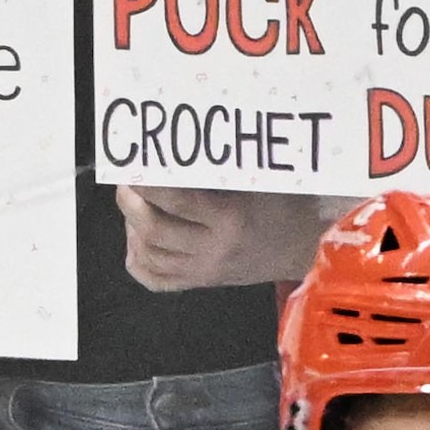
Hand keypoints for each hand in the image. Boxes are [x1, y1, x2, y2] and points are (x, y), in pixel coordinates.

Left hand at [116, 185, 336, 292]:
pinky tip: (137, 239)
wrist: (303, 248)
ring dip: (131, 228)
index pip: (176, 200)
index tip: (134, 164)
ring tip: (132, 205)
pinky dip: (137, 259)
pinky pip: (155, 280)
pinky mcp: (200, 284)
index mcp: (229, 218)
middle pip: (154, 230)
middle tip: (126, 184)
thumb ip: (220, 167)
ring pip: (149, 255)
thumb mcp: (258, 180)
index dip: (148, 182)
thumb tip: (176, 145)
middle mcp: (213, 249)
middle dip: (130, 203)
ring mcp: (204, 271)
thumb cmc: (282, 205)